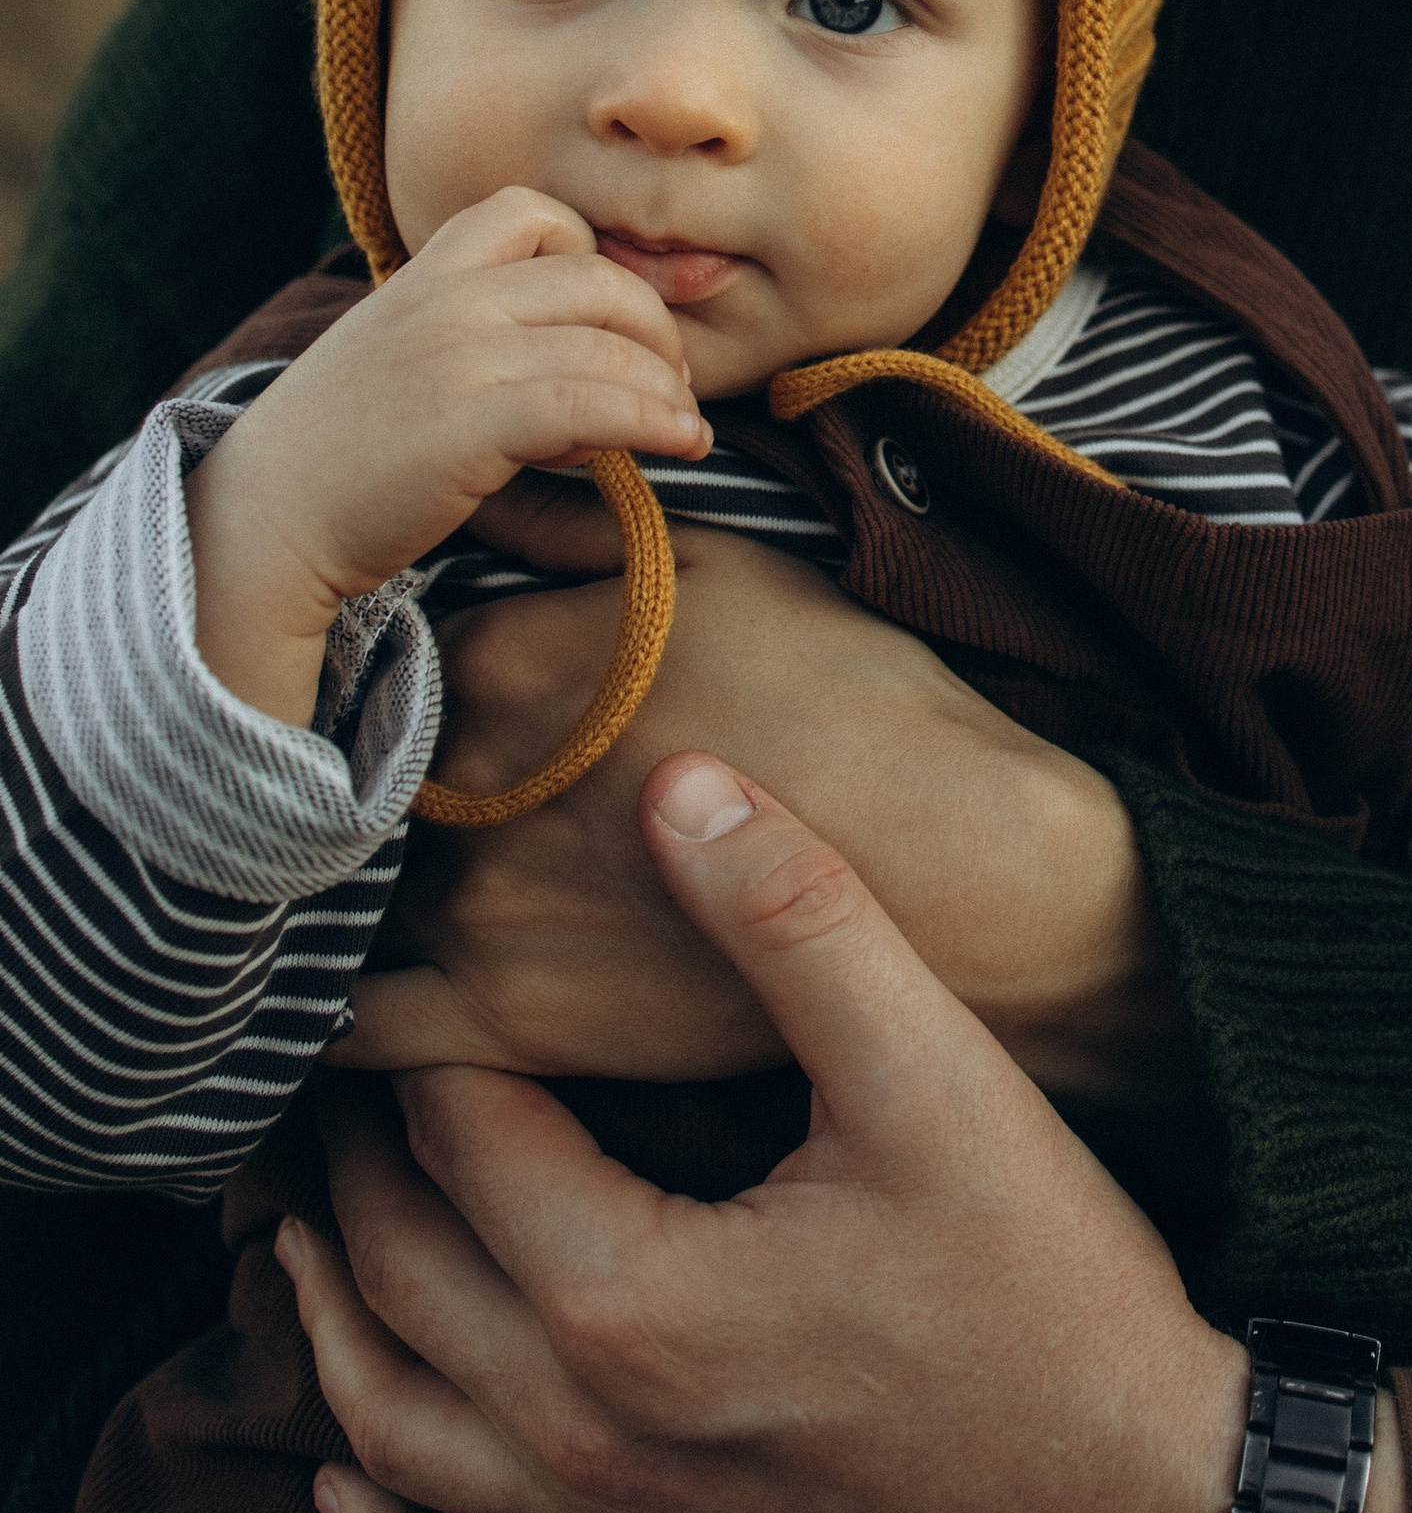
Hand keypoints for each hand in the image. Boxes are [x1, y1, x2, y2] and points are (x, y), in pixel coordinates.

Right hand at [186, 190, 710, 726]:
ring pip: (608, 346)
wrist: (263, 519)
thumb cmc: (338, 451)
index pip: (534, 213)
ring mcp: (458, 356)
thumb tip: (584, 368)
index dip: (594, 257)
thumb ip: (475, 336)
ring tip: (687, 426)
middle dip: (655, 329)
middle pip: (597, 280)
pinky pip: (596, 404)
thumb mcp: (398, 355)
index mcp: (424, 273)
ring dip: (667, 388)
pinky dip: (655, 422)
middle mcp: (445, 298)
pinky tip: (681, 445)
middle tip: (672, 381)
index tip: (612, 322)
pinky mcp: (473, 423)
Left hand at [289, 756, 1259, 1512]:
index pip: (455, 1133)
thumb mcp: (939, 1078)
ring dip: (328, 1320)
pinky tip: (345, 1490)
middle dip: (349, 1161)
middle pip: (394, 1270)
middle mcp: (582, 1436)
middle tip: (343, 1068)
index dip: (415, 1036)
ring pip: (393, 1428)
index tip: (405, 959)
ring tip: (304, 1228)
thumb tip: (678, 780)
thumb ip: (799, 921)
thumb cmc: (1055, 1294)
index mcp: (629, 1297)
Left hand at [333, 502, 1188, 1102]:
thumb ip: (591, 528)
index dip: (438, 654)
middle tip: (452, 767)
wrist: (967, 877)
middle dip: (399, 759)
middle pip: (377, 759)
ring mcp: (484, 908)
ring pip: (357, 880)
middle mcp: (481, 779)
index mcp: (525, 655)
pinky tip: (374, 980)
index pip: (414, 639)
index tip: (459, 672)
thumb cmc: (866, 703)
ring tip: (411, 866)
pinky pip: (360, 1032)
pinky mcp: (511, 1026)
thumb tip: (498, 480)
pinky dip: (342, 1008)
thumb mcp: (735, 568)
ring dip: (367, 870)